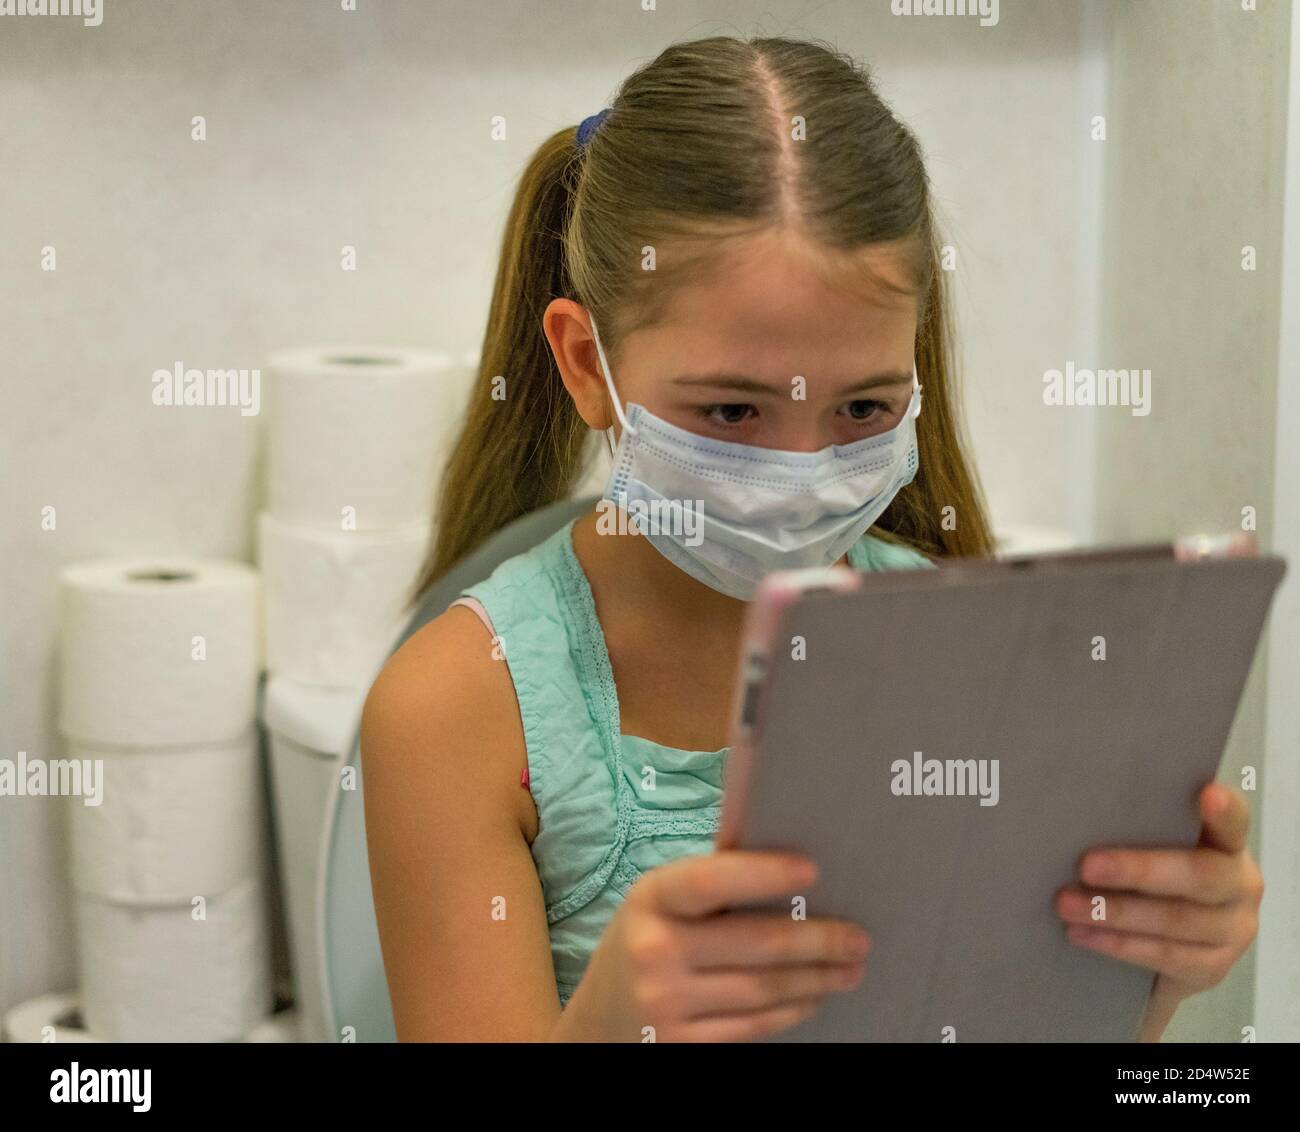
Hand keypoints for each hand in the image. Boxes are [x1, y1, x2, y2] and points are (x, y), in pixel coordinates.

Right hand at [550, 851, 870, 1041]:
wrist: (599, 1021)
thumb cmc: (647, 941)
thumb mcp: (659, 903)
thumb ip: (709, 883)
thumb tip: (783, 851)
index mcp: (651, 899)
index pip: (708, 882)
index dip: (762, 874)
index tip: (813, 871)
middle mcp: (654, 950)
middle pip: (754, 943)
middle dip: (817, 940)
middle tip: (858, 937)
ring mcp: (665, 1003)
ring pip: (762, 989)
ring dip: (815, 978)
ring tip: (849, 967)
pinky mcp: (681, 1045)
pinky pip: (753, 1026)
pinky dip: (791, 1010)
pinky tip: (813, 997)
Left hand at [1053, 782, 1262, 1040]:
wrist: (1165, 945)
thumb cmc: (1149, 878)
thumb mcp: (1151, 848)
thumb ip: (1136, 829)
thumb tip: (1074, 812)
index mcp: (1227, 844)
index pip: (1234, 822)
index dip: (1224, 811)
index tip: (1207, 794)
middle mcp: (1240, 885)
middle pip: (1200, 875)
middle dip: (1139, 870)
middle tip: (1086, 866)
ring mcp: (1233, 930)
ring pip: (1177, 920)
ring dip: (1116, 913)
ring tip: (1067, 904)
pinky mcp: (1213, 968)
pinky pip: (1166, 956)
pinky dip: (1119, 945)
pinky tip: (1082, 934)